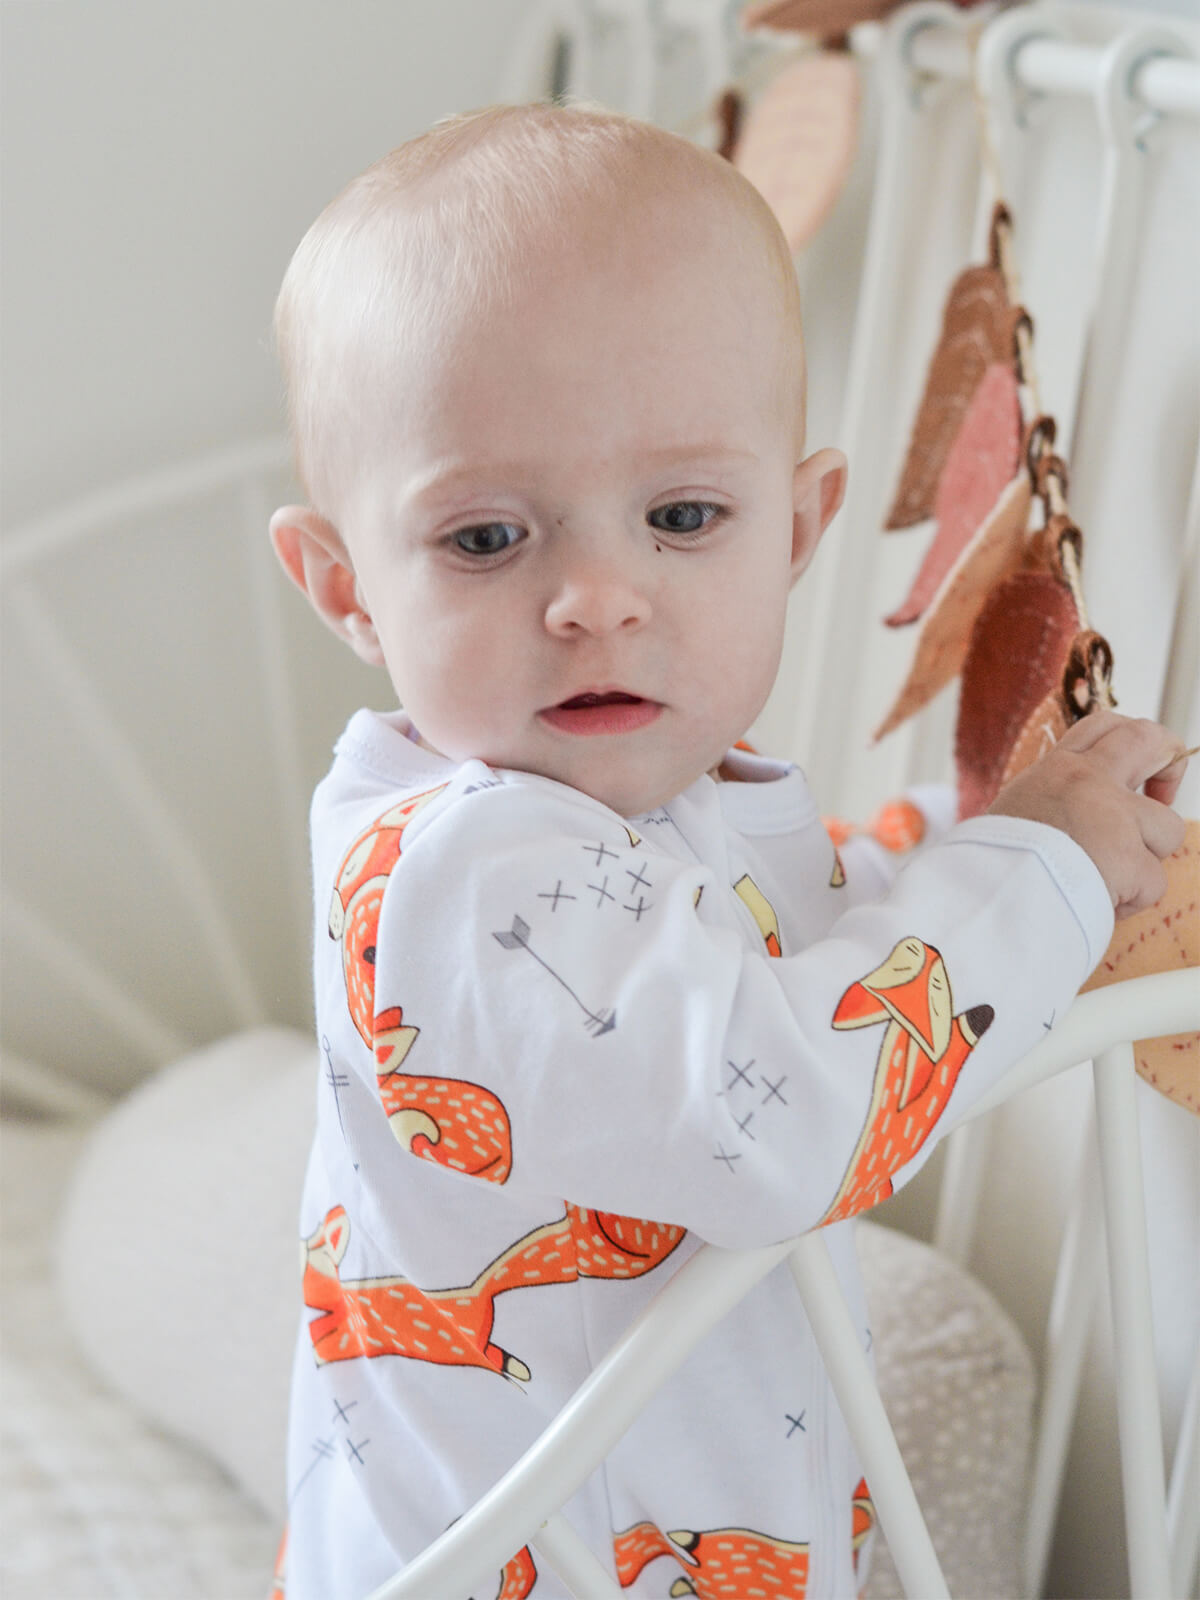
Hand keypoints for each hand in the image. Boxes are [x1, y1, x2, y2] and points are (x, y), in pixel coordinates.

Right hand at [988, 711, 1187, 918]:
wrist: (988, 897)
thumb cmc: (994, 863)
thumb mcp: (1018, 810)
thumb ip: (1055, 800)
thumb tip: (1079, 818)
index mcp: (1059, 769)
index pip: (1104, 726)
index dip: (1132, 739)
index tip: (1136, 769)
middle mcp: (1090, 781)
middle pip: (1150, 741)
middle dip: (1170, 764)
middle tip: (1162, 795)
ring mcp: (1115, 818)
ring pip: (1167, 829)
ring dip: (1146, 859)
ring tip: (1108, 878)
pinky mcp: (1130, 860)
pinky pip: (1152, 884)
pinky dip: (1130, 900)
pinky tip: (1097, 903)